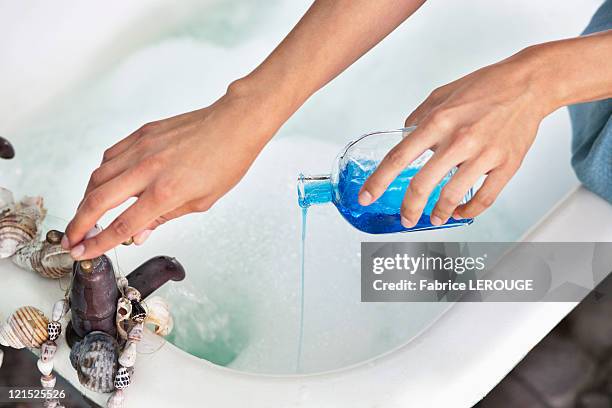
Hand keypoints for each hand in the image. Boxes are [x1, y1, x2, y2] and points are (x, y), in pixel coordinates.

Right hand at [63, 84, 279, 259]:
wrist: (234, 125)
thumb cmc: (225, 163)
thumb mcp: (200, 202)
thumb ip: (165, 217)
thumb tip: (139, 234)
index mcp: (166, 192)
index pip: (122, 225)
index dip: (98, 243)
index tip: (83, 252)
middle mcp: (148, 169)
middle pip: (98, 201)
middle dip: (79, 224)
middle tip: (71, 239)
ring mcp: (142, 148)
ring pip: (98, 176)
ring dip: (85, 199)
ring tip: (84, 215)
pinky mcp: (142, 134)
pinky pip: (110, 156)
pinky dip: (101, 173)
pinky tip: (102, 184)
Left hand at [359, 47, 554, 226]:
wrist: (529, 83)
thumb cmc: (485, 87)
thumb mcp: (442, 94)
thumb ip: (419, 117)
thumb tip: (403, 136)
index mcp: (438, 121)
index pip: (399, 157)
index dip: (379, 181)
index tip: (367, 197)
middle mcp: (459, 139)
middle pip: (422, 183)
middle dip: (409, 207)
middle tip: (405, 218)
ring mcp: (484, 153)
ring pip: (452, 195)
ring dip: (438, 213)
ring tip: (433, 218)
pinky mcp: (507, 164)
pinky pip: (485, 197)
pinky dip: (469, 211)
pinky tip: (460, 212)